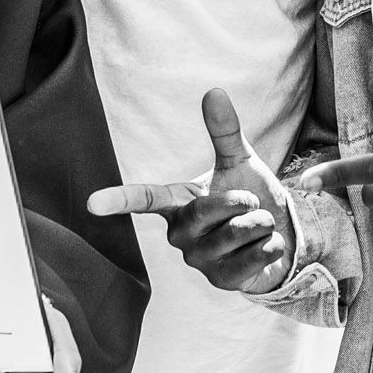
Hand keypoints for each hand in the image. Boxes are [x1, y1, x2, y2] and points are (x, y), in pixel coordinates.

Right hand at [86, 88, 293, 292]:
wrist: (281, 236)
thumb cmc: (250, 200)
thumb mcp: (239, 161)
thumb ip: (224, 131)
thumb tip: (214, 91)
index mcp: (178, 203)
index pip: (146, 199)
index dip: (119, 200)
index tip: (91, 203)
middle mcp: (180, 235)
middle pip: (206, 211)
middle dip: (241, 201)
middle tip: (252, 202)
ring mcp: (199, 261)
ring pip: (237, 233)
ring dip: (261, 223)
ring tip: (259, 225)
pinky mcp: (222, 282)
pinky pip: (253, 257)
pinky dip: (271, 244)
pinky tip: (267, 245)